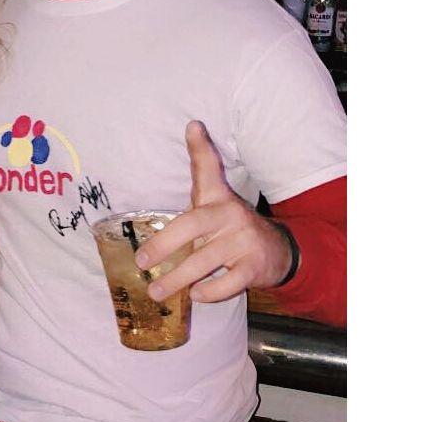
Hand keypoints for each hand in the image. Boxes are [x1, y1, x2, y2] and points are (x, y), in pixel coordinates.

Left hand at [135, 121, 291, 304]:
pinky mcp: (254, 267)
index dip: (200, 147)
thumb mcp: (214, 203)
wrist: (279, 251)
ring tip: (155, 291)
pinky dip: (209, 292)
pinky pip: (227, 283)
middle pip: (191, 225)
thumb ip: (198, 178)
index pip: (208, 168)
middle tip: (141, 262)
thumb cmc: (230, 227)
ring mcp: (243, 241)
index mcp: (217, 198)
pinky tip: (196, 295)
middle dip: (163, 245)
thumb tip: (190, 128)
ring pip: (204, 260)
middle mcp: (230, 215)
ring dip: (177, 279)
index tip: (193, 126)